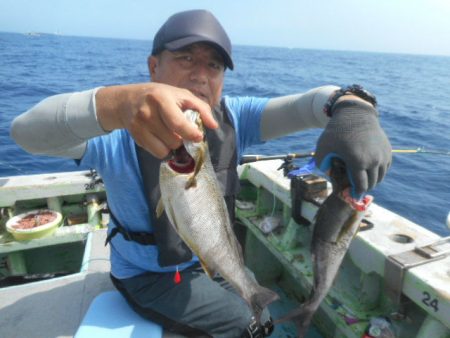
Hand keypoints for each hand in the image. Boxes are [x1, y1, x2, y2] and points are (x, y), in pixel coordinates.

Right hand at [96, 83, 216, 157]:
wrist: (127, 100)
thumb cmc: (160, 96)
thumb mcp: (181, 95)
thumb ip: (201, 108)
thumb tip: (213, 126)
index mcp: (161, 98)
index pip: (177, 123)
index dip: (191, 133)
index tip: (198, 137)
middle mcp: (147, 113)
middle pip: (174, 140)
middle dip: (181, 138)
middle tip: (179, 130)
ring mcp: (139, 126)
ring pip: (166, 149)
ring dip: (172, 145)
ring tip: (169, 133)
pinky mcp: (136, 137)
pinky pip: (157, 153)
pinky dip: (163, 149)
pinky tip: (160, 137)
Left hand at [314, 98, 391, 197]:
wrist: (355, 114)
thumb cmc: (336, 131)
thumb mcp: (323, 148)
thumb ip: (322, 165)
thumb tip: (330, 177)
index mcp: (358, 161)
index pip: (361, 186)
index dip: (356, 193)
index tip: (352, 195)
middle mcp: (374, 160)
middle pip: (372, 183)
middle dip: (364, 187)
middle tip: (356, 188)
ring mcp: (383, 155)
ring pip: (380, 176)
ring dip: (372, 180)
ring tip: (362, 179)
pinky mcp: (388, 150)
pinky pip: (385, 167)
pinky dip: (378, 171)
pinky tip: (368, 170)